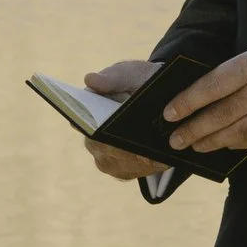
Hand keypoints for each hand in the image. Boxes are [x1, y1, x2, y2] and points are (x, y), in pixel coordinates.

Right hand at [83, 58, 159, 180]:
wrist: (158, 96)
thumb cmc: (138, 82)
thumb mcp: (129, 74)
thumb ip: (113, 77)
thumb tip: (90, 79)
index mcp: (86, 113)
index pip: (82, 124)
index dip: (96, 131)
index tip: (110, 134)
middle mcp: (92, 140)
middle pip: (105, 150)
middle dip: (126, 151)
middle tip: (145, 152)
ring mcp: (106, 157)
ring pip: (121, 164)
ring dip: (140, 161)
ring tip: (159, 156)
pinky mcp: (124, 170)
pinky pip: (136, 171)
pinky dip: (150, 166)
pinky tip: (164, 159)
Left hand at [160, 35, 246, 153]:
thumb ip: (246, 69)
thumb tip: (216, 92)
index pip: (214, 84)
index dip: (188, 101)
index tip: (170, 112)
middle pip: (221, 114)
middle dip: (194, 129)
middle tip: (175, 139)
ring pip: (239, 133)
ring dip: (213, 142)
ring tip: (196, 146)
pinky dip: (242, 144)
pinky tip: (229, 145)